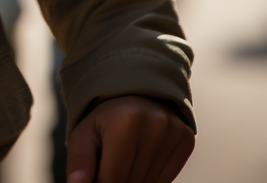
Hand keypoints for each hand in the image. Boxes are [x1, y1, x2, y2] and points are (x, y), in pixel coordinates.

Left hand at [67, 95, 194, 182]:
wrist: (135, 93)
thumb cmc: (105, 117)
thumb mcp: (85, 131)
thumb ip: (79, 158)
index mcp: (126, 122)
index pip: (112, 178)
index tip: (95, 178)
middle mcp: (155, 125)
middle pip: (132, 182)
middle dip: (115, 180)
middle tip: (108, 164)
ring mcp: (174, 132)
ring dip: (133, 180)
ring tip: (123, 160)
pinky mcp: (187, 140)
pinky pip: (166, 180)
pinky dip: (150, 178)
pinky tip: (140, 160)